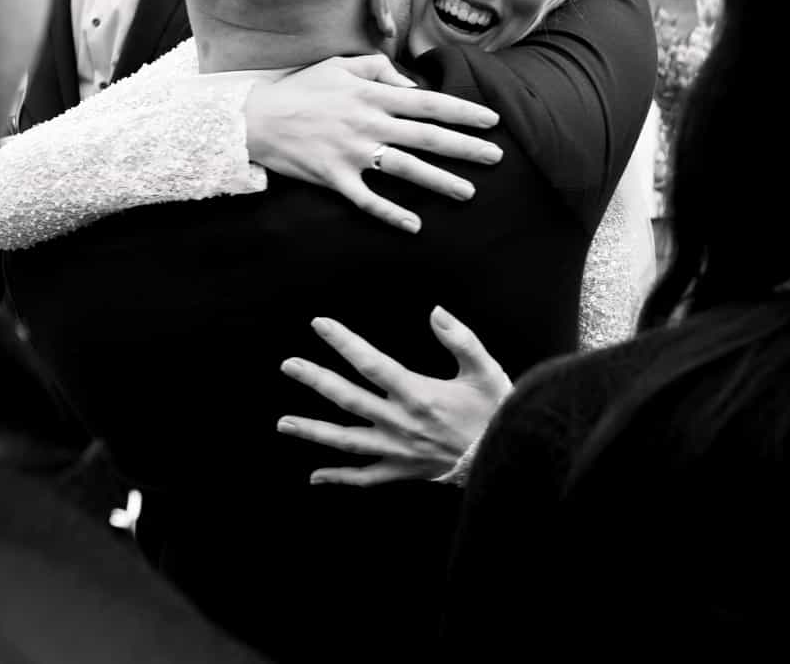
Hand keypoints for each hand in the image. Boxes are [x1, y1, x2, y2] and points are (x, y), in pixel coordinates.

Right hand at [244, 55, 502, 231]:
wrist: (256, 119)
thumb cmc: (301, 89)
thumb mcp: (339, 64)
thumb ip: (379, 68)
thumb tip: (412, 84)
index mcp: (372, 94)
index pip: (428, 103)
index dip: (463, 112)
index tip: (491, 121)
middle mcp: (368, 123)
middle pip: (427, 137)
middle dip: (466, 148)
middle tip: (497, 158)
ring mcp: (352, 152)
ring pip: (406, 169)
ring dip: (440, 181)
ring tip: (469, 193)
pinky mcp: (335, 178)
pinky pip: (367, 199)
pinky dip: (391, 213)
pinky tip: (414, 225)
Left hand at [277, 308, 513, 485]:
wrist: (508, 458)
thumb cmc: (497, 412)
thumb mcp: (485, 370)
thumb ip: (460, 338)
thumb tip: (435, 311)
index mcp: (417, 394)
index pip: (370, 363)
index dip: (343, 342)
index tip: (320, 324)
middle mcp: (400, 422)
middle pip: (348, 399)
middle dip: (315, 380)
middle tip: (288, 365)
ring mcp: (397, 450)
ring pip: (346, 442)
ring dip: (312, 432)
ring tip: (282, 423)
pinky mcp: (402, 471)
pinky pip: (364, 478)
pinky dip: (338, 478)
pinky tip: (314, 477)